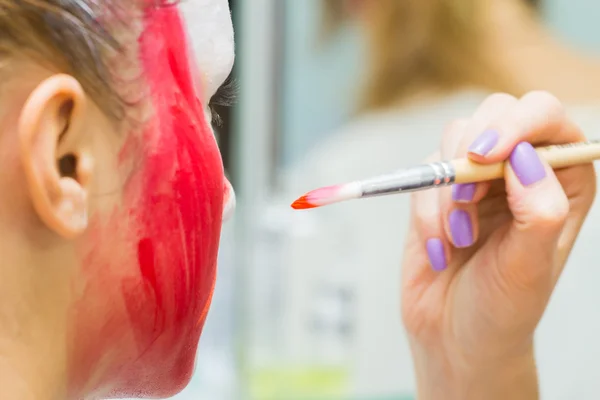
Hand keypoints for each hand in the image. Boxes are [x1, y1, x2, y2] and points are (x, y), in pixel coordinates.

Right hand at [401, 92, 596, 398]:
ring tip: (458, 239)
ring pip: (452, 138)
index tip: (484, 155)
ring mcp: (476, 177)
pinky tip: (441, 251)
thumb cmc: (503, 307)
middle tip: (465, 201)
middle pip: (494, 112)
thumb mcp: (530, 265)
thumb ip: (538, 210)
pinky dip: (426, 214)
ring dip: (447, 192)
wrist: (454, 336)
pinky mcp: (437, 190)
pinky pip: (423, 175)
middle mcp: (521, 169)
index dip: (516, 125)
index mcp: (562, 179)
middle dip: (471, 155)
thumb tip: (524, 156)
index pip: (545, 118)